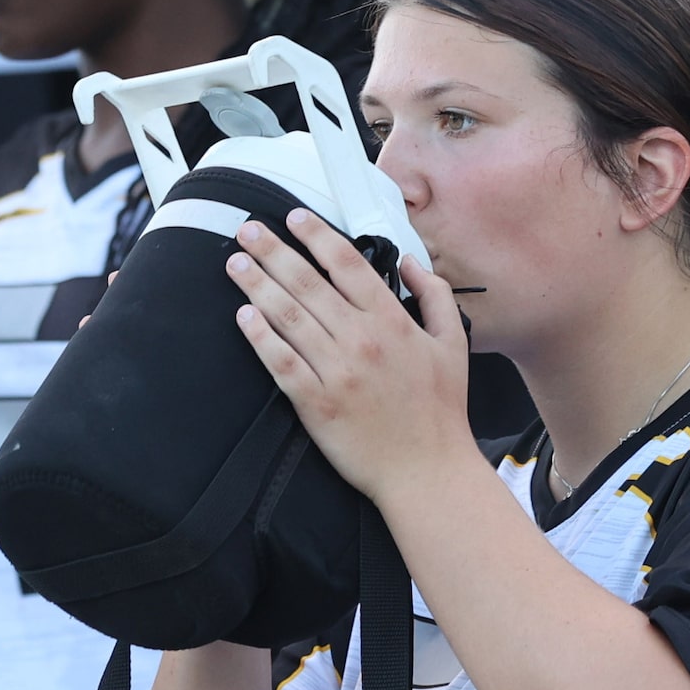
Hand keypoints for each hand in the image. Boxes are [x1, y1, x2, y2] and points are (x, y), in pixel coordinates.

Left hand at [228, 208, 472, 501]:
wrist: (428, 471)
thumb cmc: (440, 410)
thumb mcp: (453, 343)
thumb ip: (434, 295)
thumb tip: (411, 261)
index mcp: (392, 321)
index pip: (347, 264)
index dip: (316, 236)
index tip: (293, 218)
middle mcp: (361, 340)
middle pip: (307, 283)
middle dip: (272, 251)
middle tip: (247, 230)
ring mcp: (336, 371)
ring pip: (288, 316)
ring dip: (257, 284)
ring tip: (236, 263)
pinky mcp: (316, 402)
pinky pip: (280, 362)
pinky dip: (260, 336)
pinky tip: (243, 315)